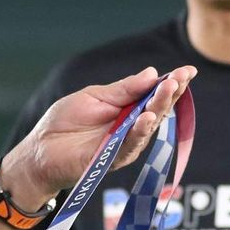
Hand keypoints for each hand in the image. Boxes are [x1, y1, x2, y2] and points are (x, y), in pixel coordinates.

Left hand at [1, 66, 196, 207]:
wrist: (40, 150)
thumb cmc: (63, 123)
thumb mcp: (93, 96)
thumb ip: (122, 89)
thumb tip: (152, 74)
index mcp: (126, 108)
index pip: (153, 94)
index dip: (171, 83)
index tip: (188, 70)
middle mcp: (130, 126)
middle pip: (157, 109)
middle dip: (170, 93)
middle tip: (180, 78)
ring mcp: (123, 144)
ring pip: (148, 127)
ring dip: (159, 108)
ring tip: (168, 90)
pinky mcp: (112, 159)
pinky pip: (130, 146)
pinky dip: (140, 132)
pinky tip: (147, 118)